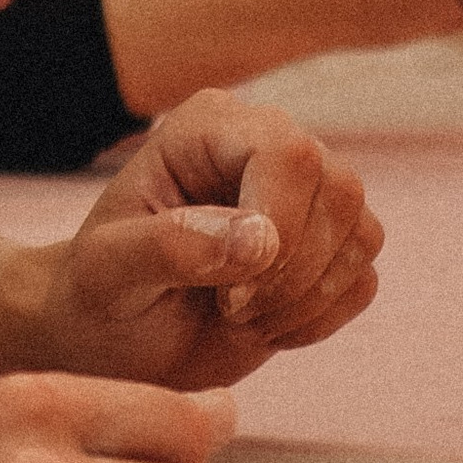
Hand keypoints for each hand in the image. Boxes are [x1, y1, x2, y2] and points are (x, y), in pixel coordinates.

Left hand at [39, 92, 382, 389]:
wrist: (112, 336)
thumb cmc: (98, 292)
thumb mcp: (109, 271)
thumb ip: (170, 246)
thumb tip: (259, 239)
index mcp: (208, 126)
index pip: (288, 151)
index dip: (277, 225)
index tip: (228, 294)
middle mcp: (265, 145)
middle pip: (339, 188)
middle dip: (293, 271)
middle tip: (229, 309)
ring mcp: (303, 195)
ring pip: (361, 233)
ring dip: (306, 298)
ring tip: (238, 316)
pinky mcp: (327, 248)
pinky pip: (363, 279)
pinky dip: (320, 318)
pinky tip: (263, 327)